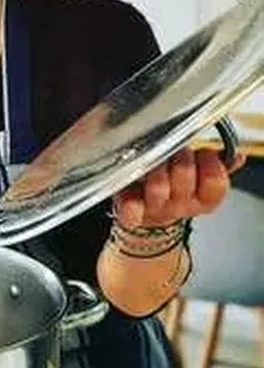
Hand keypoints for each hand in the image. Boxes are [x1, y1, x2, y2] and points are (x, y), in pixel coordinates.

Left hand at [112, 147, 245, 227]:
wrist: (151, 216)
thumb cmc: (176, 189)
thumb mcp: (201, 180)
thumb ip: (218, 166)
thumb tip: (236, 156)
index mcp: (202, 199)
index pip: (215, 183)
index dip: (210, 164)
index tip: (205, 152)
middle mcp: (180, 206)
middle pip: (185, 178)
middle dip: (180, 158)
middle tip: (176, 151)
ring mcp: (156, 208)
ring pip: (158, 188)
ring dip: (156, 170)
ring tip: (154, 161)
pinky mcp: (132, 212)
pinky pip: (131, 211)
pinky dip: (131, 205)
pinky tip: (131, 200)